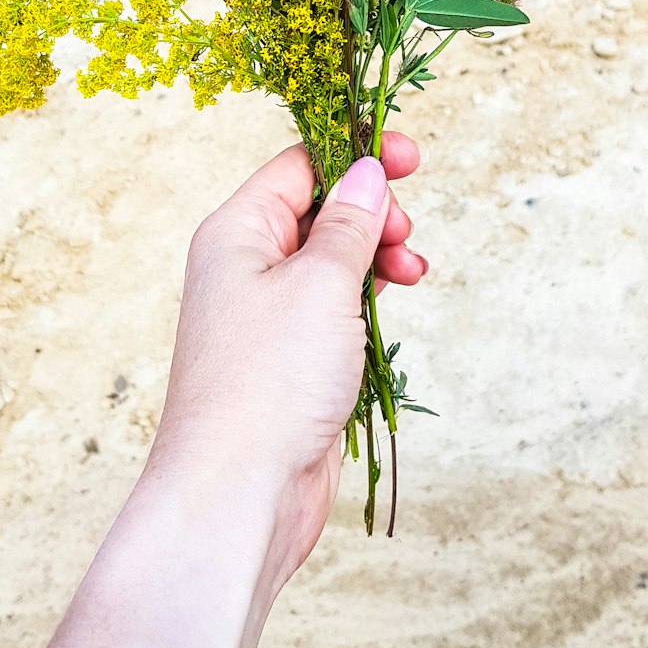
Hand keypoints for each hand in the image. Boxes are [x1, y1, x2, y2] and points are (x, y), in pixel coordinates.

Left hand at [148, 133, 425, 584]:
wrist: (238, 492)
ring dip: (377, 257)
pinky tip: (394, 305)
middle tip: (406, 234)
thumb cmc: (267, 382)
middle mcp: (244, 267)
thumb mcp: (320, 284)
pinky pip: (335, 309)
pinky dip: (368, 301)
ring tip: (412, 273)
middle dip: (372, 213)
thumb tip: (366, 172)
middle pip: (318, 210)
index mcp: (236, 232)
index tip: (410, 159)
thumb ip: (349, 224)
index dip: (355, 155)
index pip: (299, 166)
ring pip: (332, 261)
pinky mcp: (291, 359)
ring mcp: (268, 315)